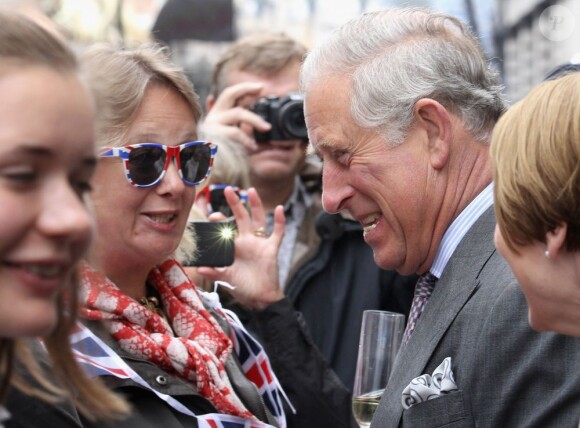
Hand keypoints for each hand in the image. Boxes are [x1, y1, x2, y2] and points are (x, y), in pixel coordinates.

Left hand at [196, 187, 284, 309]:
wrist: (261, 299)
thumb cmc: (244, 289)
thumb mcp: (227, 280)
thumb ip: (215, 272)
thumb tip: (200, 268)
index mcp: (235, 248)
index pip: (227, 229)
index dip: (220, 221)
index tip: (212, 214)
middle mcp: (247, 242)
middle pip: (241, 218)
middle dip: (235, 204)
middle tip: (228, 189)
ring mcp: (260, 244)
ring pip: (259, 220)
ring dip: (256, 205)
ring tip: (251, 191)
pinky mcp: (271, 249)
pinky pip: (278, 233)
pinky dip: (280, 221)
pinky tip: (280, 209)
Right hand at [203, 82, 270, 151]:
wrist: (204, 173)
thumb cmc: (221, 157)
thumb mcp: (232, 140)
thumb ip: (240, 127)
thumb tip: (257, 121)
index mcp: (217, 115)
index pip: (230, 94)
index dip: (245, 88)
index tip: (261, 87)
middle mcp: (213, 116)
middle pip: (229, 93)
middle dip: (246, 88)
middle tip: (262, 88)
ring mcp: (212, 125)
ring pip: (238, 113)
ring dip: (255, 119)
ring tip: (267, 128)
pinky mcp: (213, 136)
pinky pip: (235, 133)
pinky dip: (247, 139)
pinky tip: (253, 147)